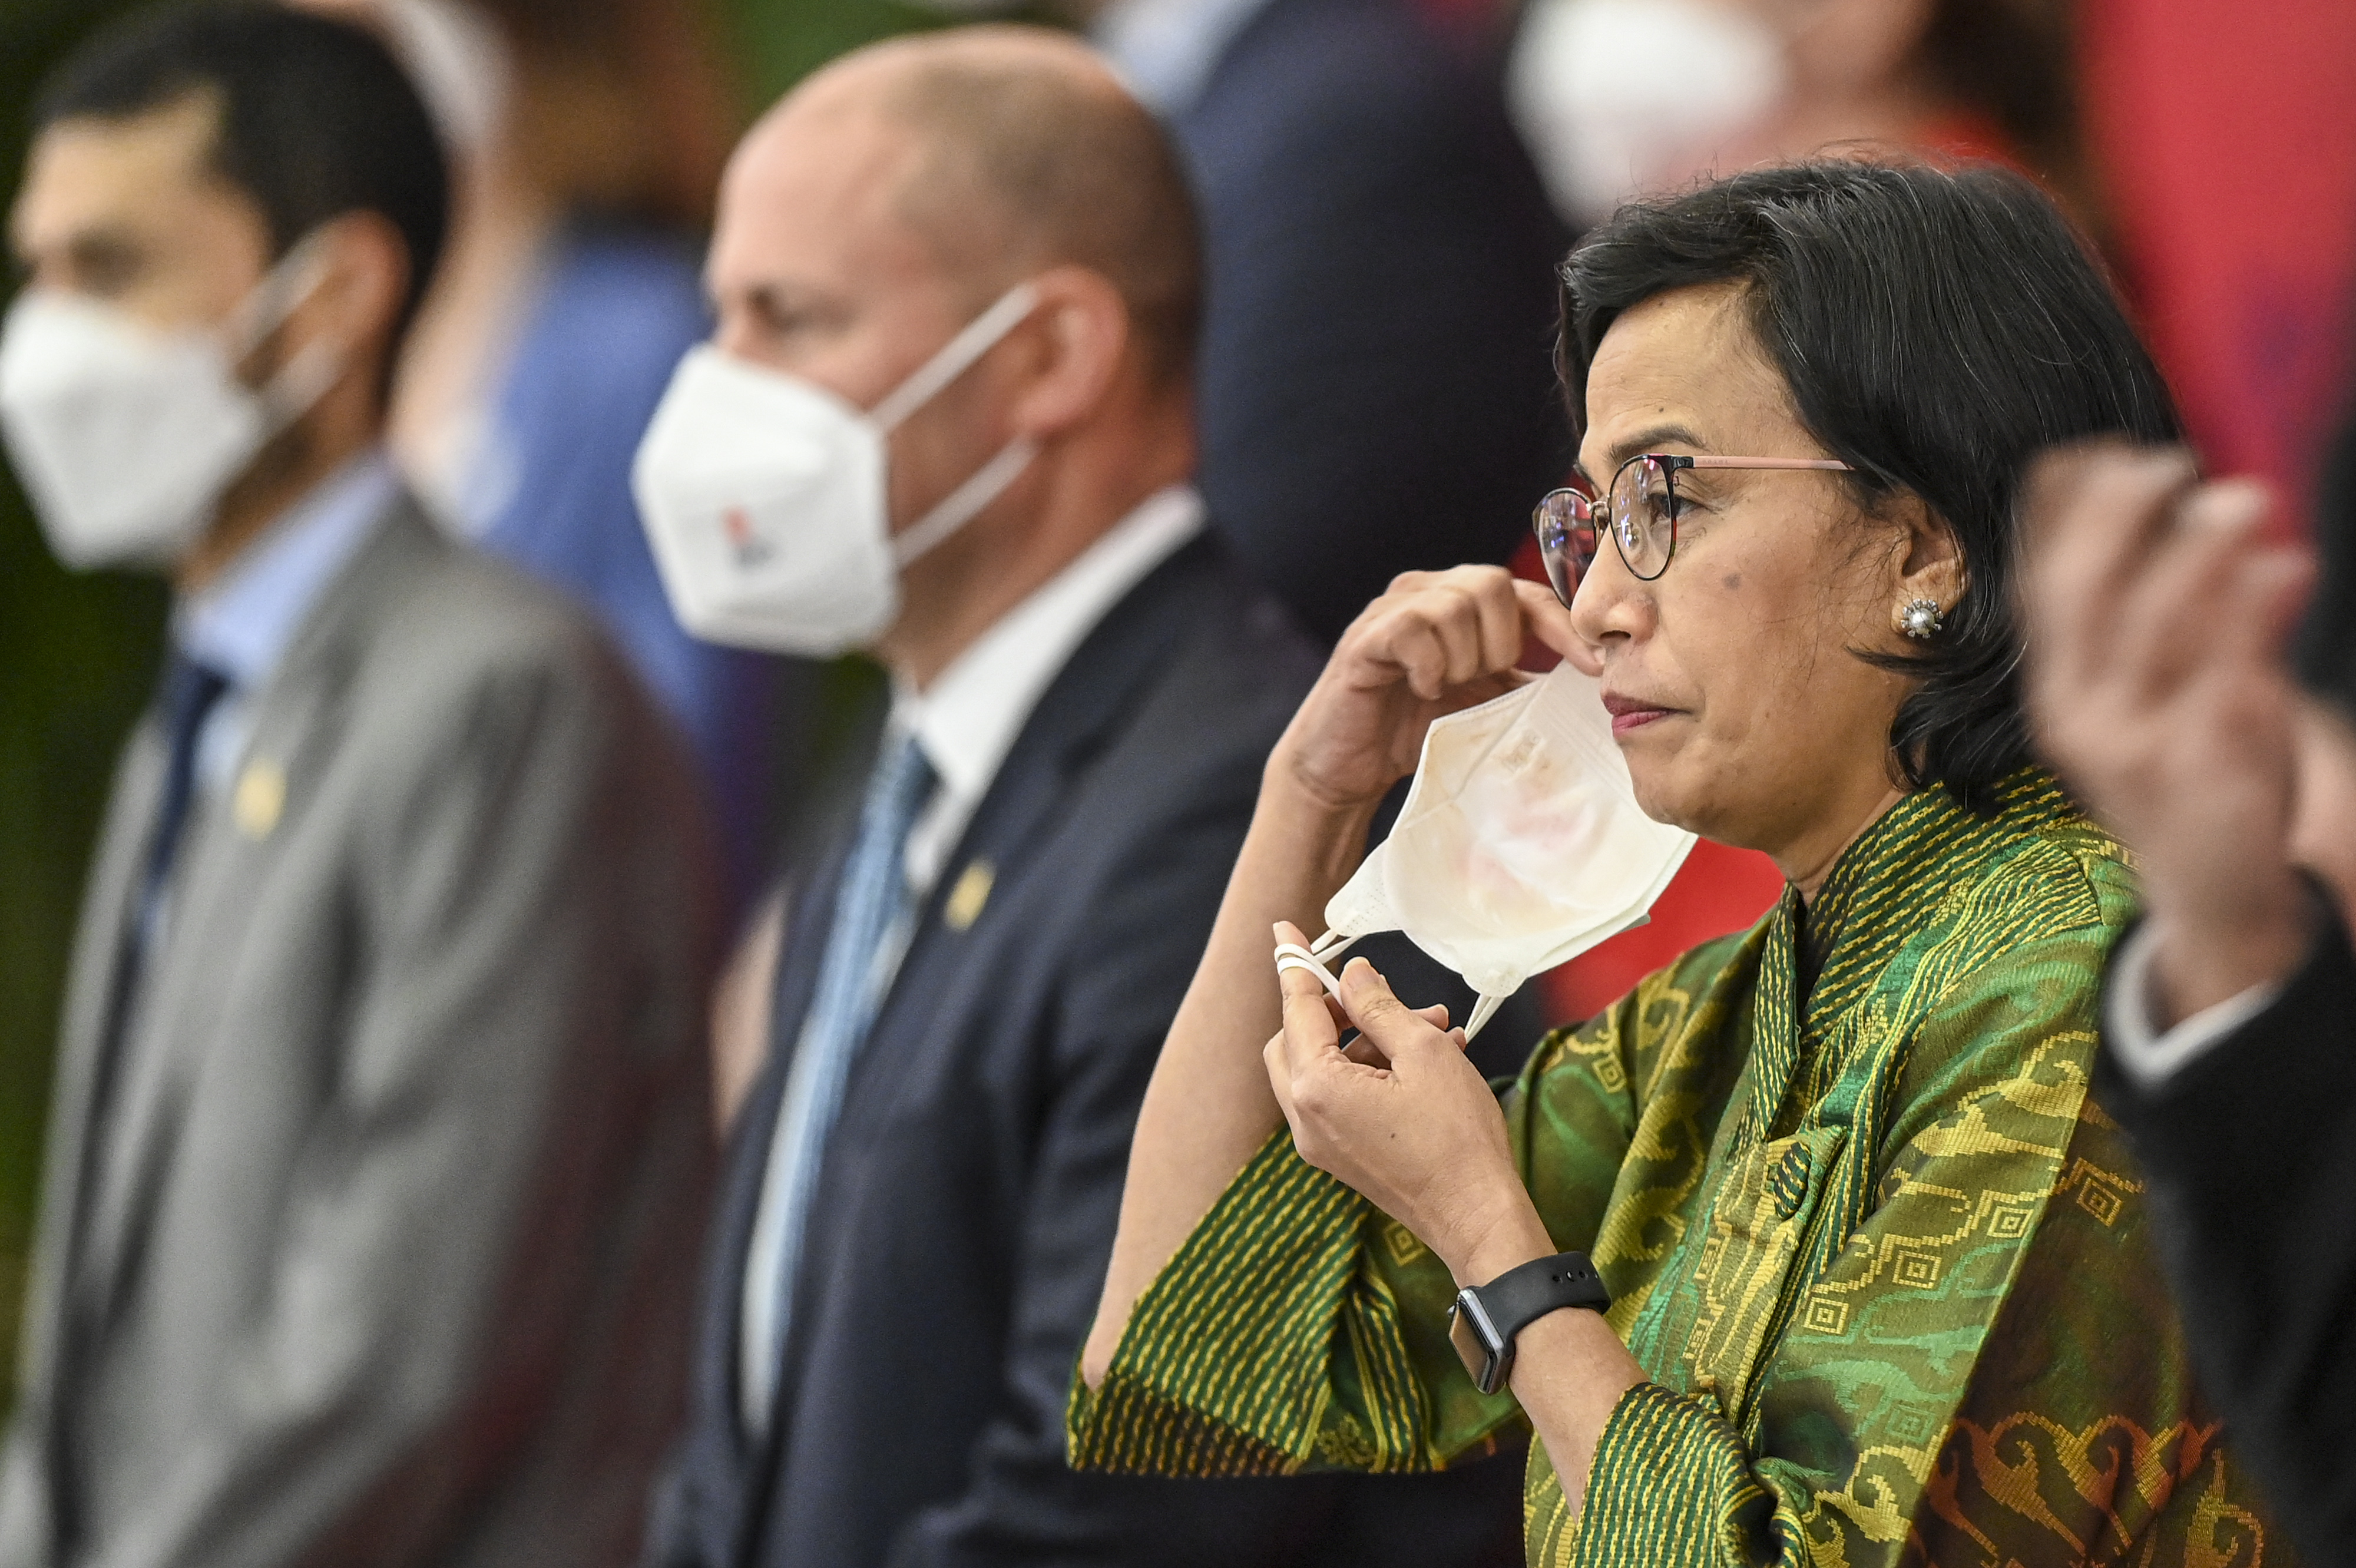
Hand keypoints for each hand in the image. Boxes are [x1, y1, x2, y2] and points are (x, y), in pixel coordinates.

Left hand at [1263, 923, 1550, 1283]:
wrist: (1477, 1218)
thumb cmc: (1457, 1138)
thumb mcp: (1423, 1053)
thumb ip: (1379, 1007)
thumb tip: (1353, 975)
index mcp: (1317, 1088)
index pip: (1296, 1009)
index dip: (1295, 965)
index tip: (1283, 931)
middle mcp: (1305, 1119)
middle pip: (1295, 1040)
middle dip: (1336, 1009)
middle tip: (1381, 994)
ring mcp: (1321, 1143)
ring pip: (1323, 1069)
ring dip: (1369, 1040)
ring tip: (1434, 1025)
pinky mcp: (1342, 1157)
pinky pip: (1341, 1098)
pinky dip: (1373, 1071)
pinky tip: (1431, 1057)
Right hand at [1273, 567, 1586, 813]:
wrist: (1347, 767)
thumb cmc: (1414, 728)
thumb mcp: (1482, 702)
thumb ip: (1521, 683)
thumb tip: (1588, 687)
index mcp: (1460, 601)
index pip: (1525, 593)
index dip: (1562, 627)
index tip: (1592, 667)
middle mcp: (1426, 591)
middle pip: (1493, 583)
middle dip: (1501, 643)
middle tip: (1482, 681)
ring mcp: (1391, 609)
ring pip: (1455, 605)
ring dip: (1463, 658)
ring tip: (1446, 689)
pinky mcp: (1365, 637)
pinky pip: (1414, 630)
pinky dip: (1429, 667)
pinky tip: (1421, 690)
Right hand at [2023, 443, 2314, 1022]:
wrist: (2210, 887)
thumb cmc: (2186, 768)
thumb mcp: (2160, 686)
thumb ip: (2174, 605)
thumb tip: (2201, 504)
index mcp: (2055, 686)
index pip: (2035, 584)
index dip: (2054, 511)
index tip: (2095, 448)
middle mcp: (2075, 711)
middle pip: (2077, 594)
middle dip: (2117, 517)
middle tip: (2170, 464)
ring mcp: (2128, 743)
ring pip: (2152, 626)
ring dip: (2198, 551)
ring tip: (2245, 497)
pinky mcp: (2194, 770)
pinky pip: (2223, 677)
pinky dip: (2254, 614)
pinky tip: (2287, 568)